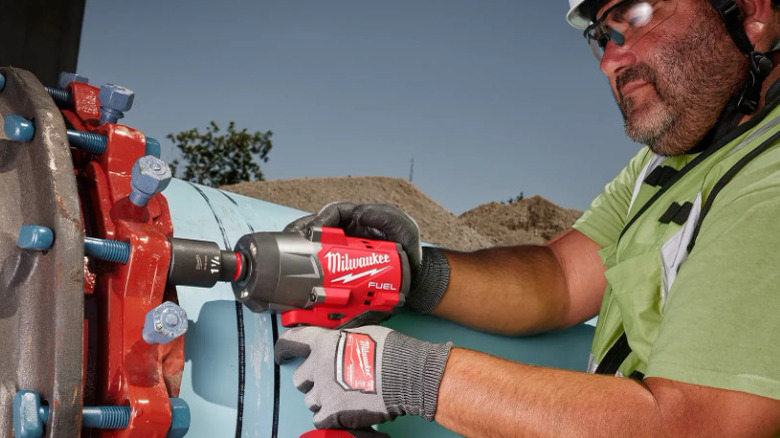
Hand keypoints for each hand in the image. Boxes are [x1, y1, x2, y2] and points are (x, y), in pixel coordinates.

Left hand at [275, 325, 452, 428]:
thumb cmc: (390, 352)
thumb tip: (344, 347)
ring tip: (343, 397)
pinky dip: (330, 418)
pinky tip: (343, 412)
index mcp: (325, 342)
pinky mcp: (333, 411)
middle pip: (300, 378)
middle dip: (311, 381)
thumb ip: (345, 341)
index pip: (293, 341)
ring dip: (323, 400)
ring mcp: (325, 390)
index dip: (284, 347)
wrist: (403, 373)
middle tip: (328, 381)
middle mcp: (319, 366)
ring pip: (310, 401)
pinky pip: (320, 419)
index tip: (281, 353)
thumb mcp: (363, 333)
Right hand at [285, 202, 422, 274]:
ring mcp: (340, 250)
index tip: (312, 231)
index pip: (332, 214)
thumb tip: (360, 213)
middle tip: (289, 242)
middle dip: (299, 233)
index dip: (319, 220)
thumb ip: (386, 216)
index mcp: (356, 218)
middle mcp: (345, 232)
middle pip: (315, 229)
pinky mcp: (338, 268)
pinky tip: (297, 279)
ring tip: (284, 259)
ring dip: (297, 251)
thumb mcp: (402, 227)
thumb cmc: (407, 246)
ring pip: (313, 247)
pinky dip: (307, 272)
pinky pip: (320, 267)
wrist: (414, 276)